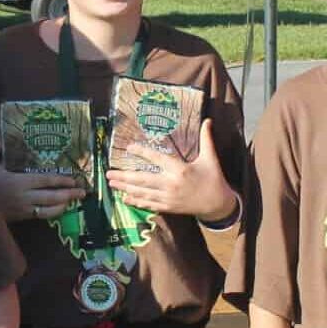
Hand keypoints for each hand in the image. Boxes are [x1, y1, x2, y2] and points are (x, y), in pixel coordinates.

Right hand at [0, 128, 84, 223]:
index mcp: (18, 182)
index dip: (61, 180)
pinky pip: (40, 216)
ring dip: (63, 206)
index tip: (73, 179)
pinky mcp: (21, 217)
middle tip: (83, 192)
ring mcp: (23, 209)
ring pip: (48, 210)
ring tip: (74, 202)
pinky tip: (59, 209)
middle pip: (51, 196)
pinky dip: (52, 213)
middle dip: (68, 194)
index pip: (45, 180)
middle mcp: (24, 196)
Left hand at [106, 118, 236, 219]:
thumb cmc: (213, 178)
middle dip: (124, 176)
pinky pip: (149, 204)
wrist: (218, 204)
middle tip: (109, 173)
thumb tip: (208, 120)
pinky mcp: (169, 207)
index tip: (129, 147)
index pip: (157, 159)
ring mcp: (169, 198)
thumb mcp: (210, 158)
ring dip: (125, 188)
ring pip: (143, 193)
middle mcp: (172, 184)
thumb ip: (206, 138)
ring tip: (111, 183)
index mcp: (180, 170)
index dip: (142, 152)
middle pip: (143, 180)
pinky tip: (125, 197)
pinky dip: (136, 201)